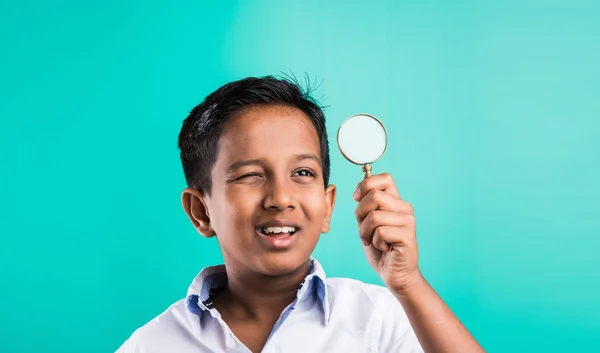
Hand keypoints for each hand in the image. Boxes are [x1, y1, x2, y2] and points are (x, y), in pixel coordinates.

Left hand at [353, 173, 422, 293]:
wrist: (395, 274)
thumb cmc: (381, 249)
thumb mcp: (367, 224)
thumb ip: (366, 207)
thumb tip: (359, 190)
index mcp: (395, 202)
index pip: (385, 178)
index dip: (366, 185)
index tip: (357, 198)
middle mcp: (404, 208)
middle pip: (374, 195)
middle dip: (360, 213)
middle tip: (364, 230)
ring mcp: (408, 221)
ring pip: (374, 216)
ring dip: (365, 232)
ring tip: (373, 241)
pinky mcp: (407, 236)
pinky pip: (381, 232)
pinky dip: (376, 242)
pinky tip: (384, 248)